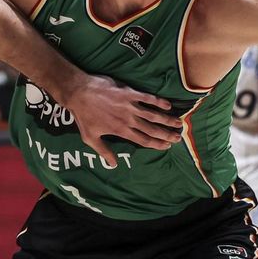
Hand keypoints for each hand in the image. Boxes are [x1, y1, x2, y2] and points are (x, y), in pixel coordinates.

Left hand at [59, 74, 182, 164]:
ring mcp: (130, 106)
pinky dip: (159, 101)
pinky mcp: (129, 93)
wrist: (79, 93)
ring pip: (153, 115)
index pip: (144, 140)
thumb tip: (112, 165)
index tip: (167, 146)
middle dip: (167, 134)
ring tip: (179, 123)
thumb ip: (103, 151)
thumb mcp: (90, 138)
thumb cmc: (83, 116)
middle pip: (152, 129)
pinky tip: (168, 105)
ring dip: (167, 120)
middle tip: (179, 137)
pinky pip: (147, 98)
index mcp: (121, 131)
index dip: (157, 144)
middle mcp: (129, 120)